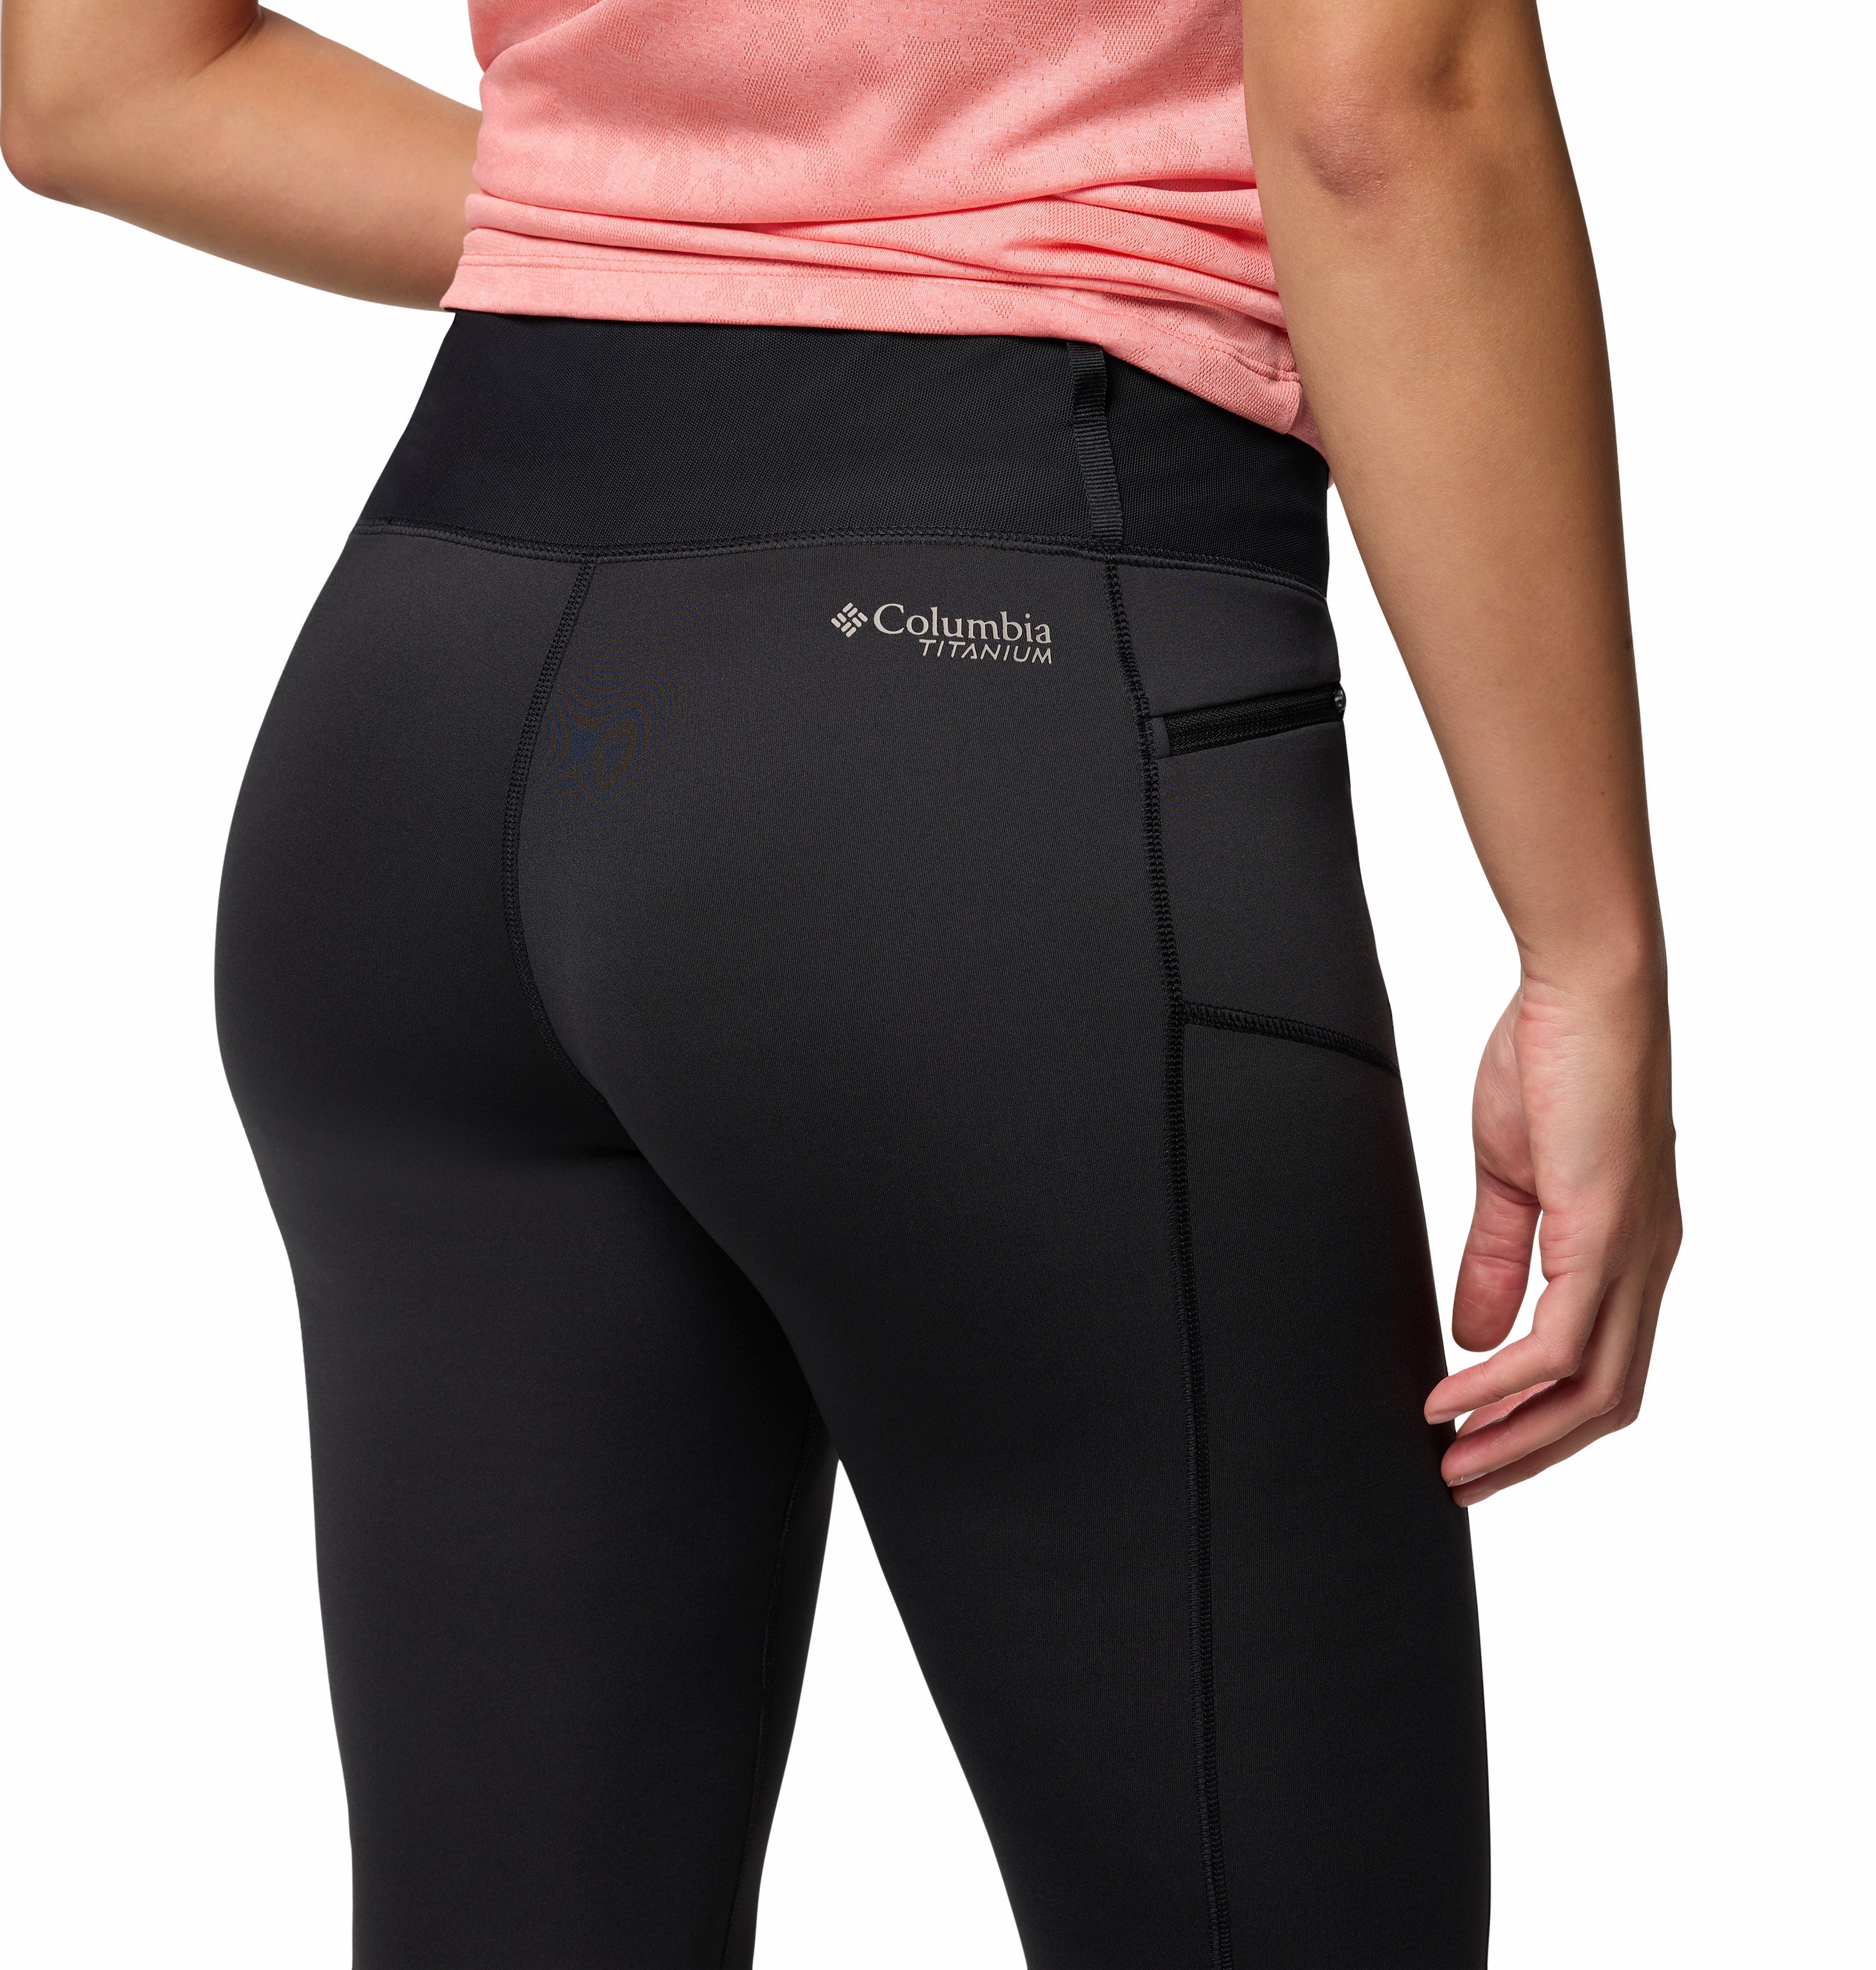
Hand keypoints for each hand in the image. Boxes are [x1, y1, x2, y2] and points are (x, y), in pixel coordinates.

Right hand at [1425, 972, 1680, 1504]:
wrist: (1586, 990)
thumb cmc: (1555, 1060)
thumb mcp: (1514, 1178)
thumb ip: (1499, 1258)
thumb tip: (1477, 1337)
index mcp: (1624, 1251)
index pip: (1600, 1369)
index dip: (1544, 1421)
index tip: (1479, 1446)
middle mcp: (1643, 1265)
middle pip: (1605, 1401)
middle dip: (1532, 1454)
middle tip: (1464, 1483)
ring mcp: (1632, 1254)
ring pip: (1593, 1388)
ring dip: (1519, 1437)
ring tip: (1454, 1464)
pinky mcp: (1606, 1233)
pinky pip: (1561, 1341)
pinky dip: (1505, 1383)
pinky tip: (1452, 1399)